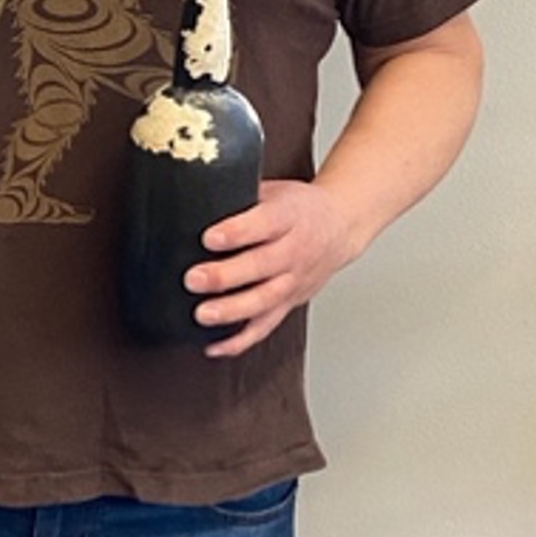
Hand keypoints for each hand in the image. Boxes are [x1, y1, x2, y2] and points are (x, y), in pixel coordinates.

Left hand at [184, 179, 354, 358]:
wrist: (341, 227)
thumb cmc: (300, 208)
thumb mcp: (275, 191)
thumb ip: (242, 198)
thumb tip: (199, 199)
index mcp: (289, 217)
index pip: (264, 225)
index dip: (237, 232)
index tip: (209, 238)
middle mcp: (294, 251)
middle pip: (261, 266)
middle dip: (225, 276)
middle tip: (194, 279)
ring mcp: (293, 280)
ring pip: (264, 300)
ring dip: (232, 311)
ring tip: (203, 315)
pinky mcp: (290, 303)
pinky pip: (266, 326)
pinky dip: (240, 340)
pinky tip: (215, 345)